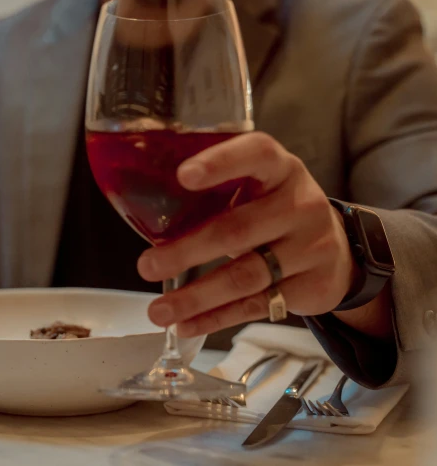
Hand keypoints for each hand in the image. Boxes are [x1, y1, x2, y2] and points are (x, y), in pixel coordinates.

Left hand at [138, 132, 354, 336]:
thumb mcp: (257, 187)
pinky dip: (216, 318)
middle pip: (239, 229)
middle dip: (187, 251)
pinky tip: (186, 325)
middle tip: (146, 266)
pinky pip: (256, 306)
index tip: (183, 175)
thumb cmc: (274, 211)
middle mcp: (300, 204)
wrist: (335, 250)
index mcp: (280, 169)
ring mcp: (311, 247)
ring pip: (246, 277)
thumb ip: (217, 191)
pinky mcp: (312, 287)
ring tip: (159, 310)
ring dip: (196, 297)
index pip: (257, 154)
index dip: (221, 163)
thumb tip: (142, 206)